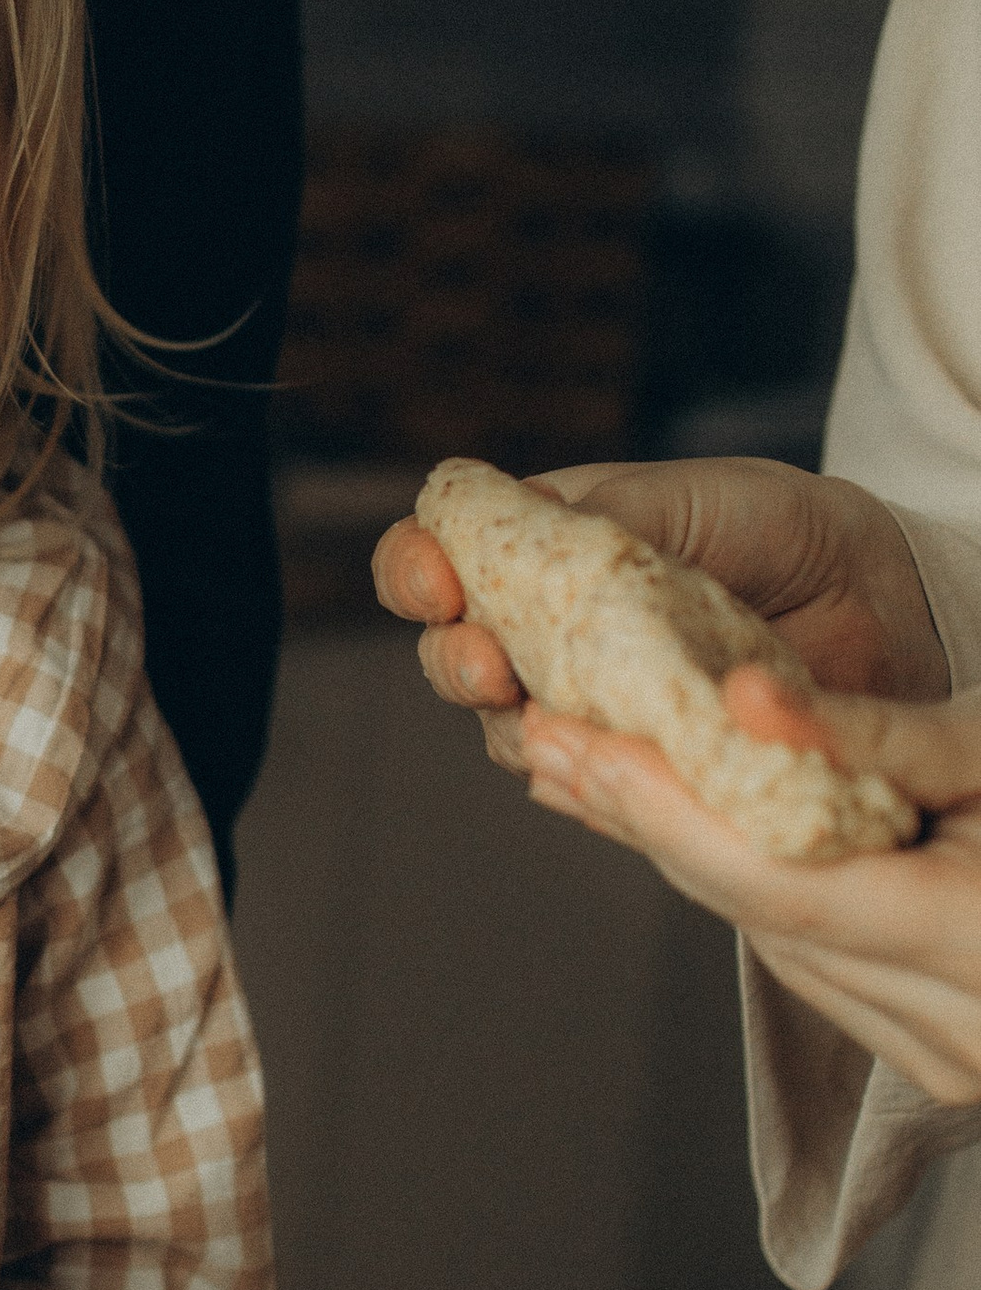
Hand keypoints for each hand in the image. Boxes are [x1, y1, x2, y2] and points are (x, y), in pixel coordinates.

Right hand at [372, 459, 948, 776]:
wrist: (876, 598)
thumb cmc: (773, 527)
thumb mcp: (683, 500)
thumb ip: (597, 519)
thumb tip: (524, 536)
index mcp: (530, 549)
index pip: (432, 560)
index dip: (413, 572)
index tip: (437, 582)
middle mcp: (540, 631)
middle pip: (453, 659)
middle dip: (454, 663)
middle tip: (490, 665)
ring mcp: (584, 704)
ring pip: (507, 736)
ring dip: (516, 731)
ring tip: (550, 722)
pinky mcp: (637, 767)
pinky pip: (586, 789)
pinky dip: (582, 784)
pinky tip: (592, 772)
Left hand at [525, 667, 980, 1102]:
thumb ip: (878, 733)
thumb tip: (742, 703)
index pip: (781, 882)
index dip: (664, 808)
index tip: (568, 737)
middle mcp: (968, 1032)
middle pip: (761, 916)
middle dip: (646, 821)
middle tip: (546, 738)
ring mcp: (955, 1067)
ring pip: (775, 945)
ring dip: (682, 857)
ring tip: (585, 772)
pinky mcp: (941, 1069)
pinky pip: (815, 967)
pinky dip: (749, 894)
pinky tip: (681, 829)